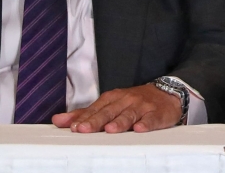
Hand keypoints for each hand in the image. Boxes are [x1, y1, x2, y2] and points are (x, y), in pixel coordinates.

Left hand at [52, 84, 181, 132]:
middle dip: (96, 120)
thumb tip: (58, 120)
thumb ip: (85, 113)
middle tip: (84, 129)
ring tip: (110, 130)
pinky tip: (140, 129)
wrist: (166, 93)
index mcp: (113, 98)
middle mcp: (126, 100)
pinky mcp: (157, 114)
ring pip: (129, 115)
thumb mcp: (110, 104)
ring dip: (119, 122)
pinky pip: (151, 119)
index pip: (96, 108)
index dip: (84, 118)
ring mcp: (142, 107)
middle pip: (109, 111)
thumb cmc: (133, 102)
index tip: (73, 127)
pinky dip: (146, 124)